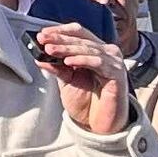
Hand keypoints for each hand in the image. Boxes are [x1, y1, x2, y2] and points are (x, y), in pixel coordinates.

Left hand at [29, 21, 131, 136]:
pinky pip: (98, 63)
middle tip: (43, 40)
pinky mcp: (117, 74)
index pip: (79, 32)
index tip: (43, 34)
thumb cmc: (88, 102)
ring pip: (89, 49)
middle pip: (82, 39)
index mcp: (95, 51)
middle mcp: (107, 53)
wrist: (99, 125)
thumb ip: (57, 67)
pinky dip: (82, 60)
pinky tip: (69, 61)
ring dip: (67, 49)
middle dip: (60, 39)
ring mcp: (114, 63)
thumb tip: (40, 56)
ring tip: (51, 50)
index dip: (61, 31)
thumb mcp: (67, 81)